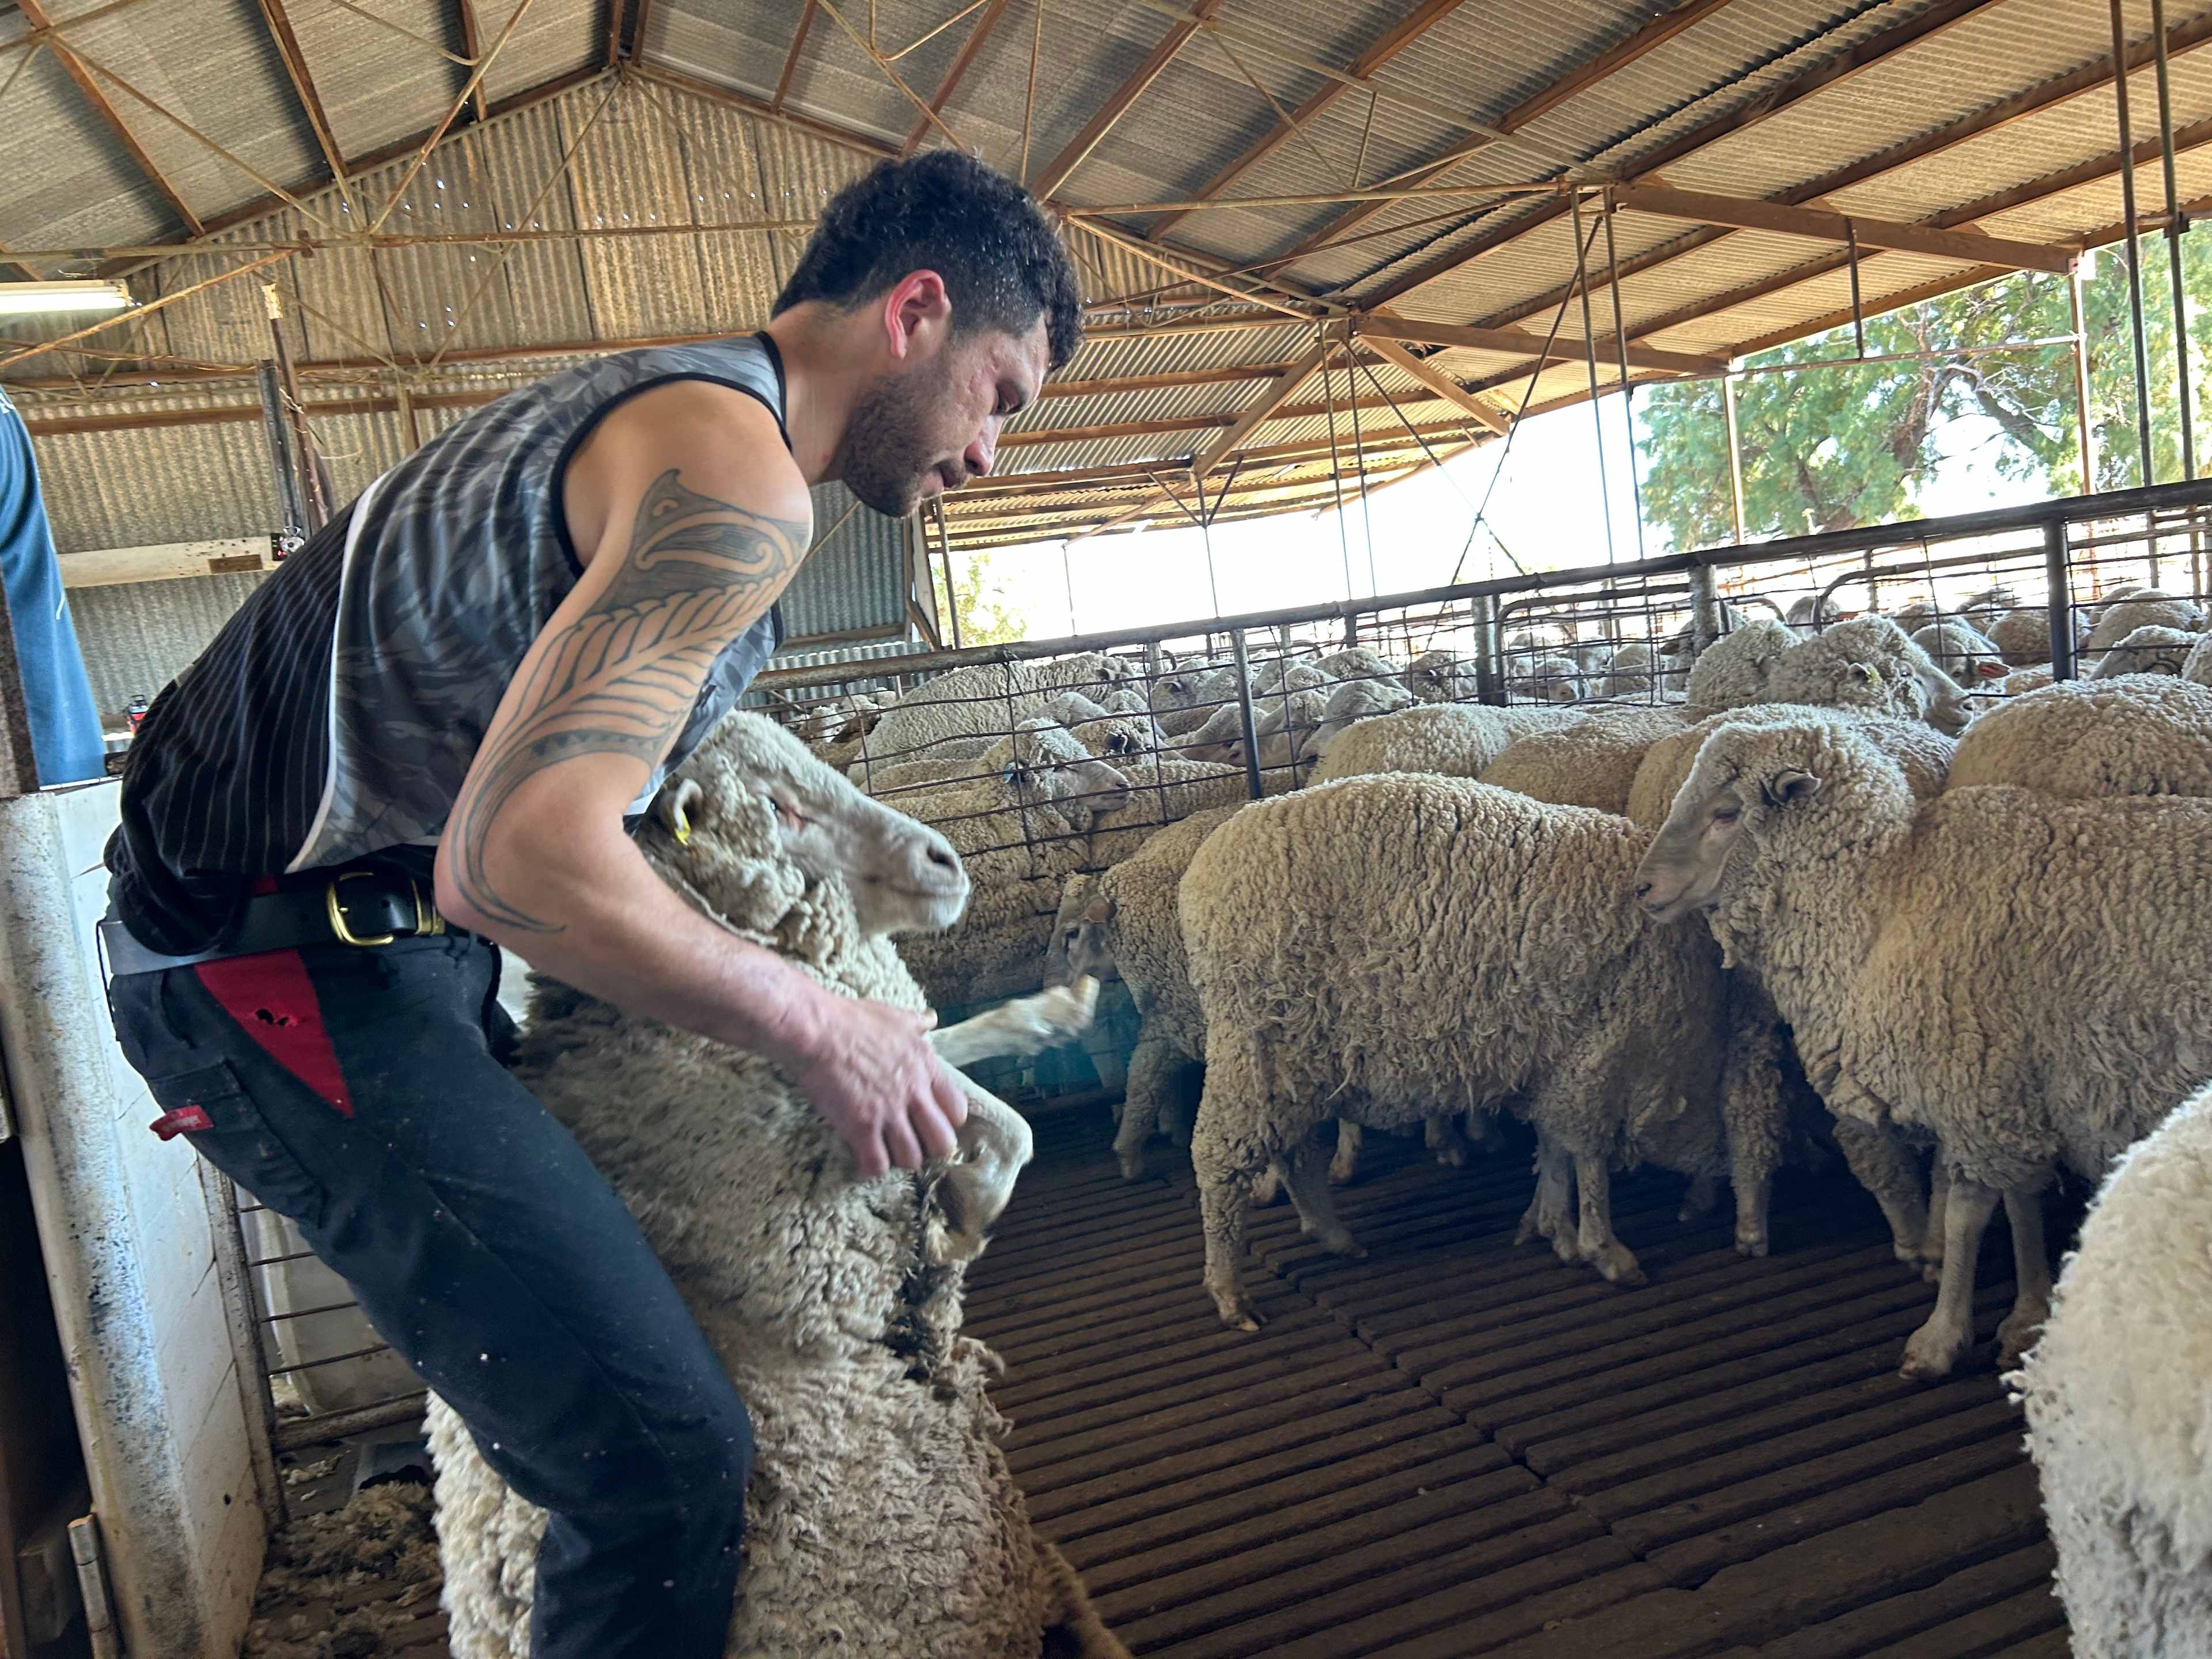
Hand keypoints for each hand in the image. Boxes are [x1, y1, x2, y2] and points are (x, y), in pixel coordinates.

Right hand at [781, 991, 968, 1180]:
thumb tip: (931, 1018)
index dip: (947, 1121)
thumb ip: (916, 1023)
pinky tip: (863, 1161)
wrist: (816, 1031)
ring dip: (900, 1159)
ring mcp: (888, 1113)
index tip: (930, 1120)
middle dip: (929, 1148)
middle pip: (942, 1142)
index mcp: (925, 1068)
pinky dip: (871, 1168)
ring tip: (886, 1152)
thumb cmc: (852, 1020)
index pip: (957, 1110)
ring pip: (912, 1158)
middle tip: (912, 1143)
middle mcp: (913, 1094)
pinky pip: (877, 1164)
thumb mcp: (894, 1016)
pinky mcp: (860, 1127)